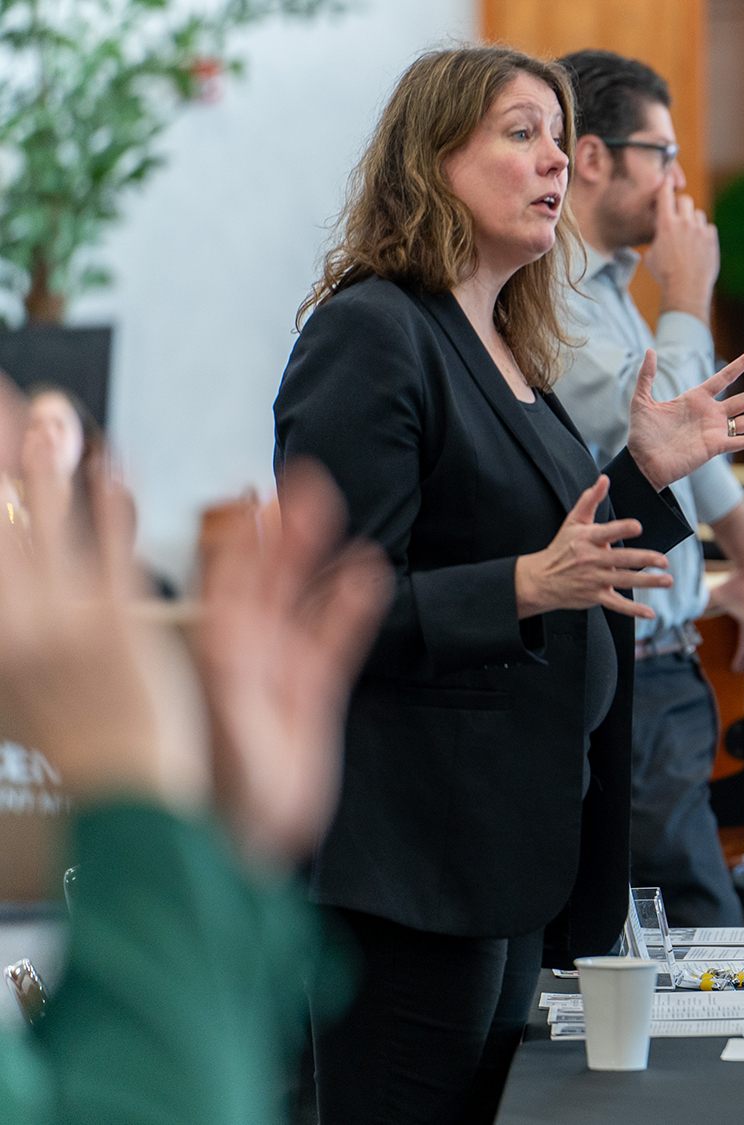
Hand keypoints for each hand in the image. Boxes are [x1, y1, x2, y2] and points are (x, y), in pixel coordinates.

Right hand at [0, 382, 204, 815]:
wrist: (124, 810)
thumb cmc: (85, 753)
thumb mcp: (25, 690)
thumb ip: (17, 632)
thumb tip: (17, 597)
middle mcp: (13, 627)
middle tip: (4, 394)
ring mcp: (65, 624)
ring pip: (48, 524)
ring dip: (46, 459)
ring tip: (49, 406)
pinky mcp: (121, 629)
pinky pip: (113, 551)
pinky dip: (108, 504)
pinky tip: (112, 464)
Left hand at [195, 462, 389, 863]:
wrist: (227, 840)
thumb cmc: (193, 775)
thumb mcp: (207, 686)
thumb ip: (219, 623)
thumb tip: (201, 565)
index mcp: (205, 645)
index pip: (218, 572)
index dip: (231, 530)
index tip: (244, 488)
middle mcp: (239, 651)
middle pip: (264, 575)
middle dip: (282, 528)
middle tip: (300, 480)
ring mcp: (277, 671)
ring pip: (300, 599)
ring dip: (315, 556)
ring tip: (331, 511)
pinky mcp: (312, 696)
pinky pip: (336, 641)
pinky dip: (352, 608)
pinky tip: (367, 574)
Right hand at [515, 476, 675, 619]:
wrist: (540, 579)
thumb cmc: (561, 547)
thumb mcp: (573, 521)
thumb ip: (590, 500)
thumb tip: (604, 479)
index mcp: (587, 539)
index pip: (606, 533)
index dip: (621, 529)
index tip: (637, 526)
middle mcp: (591, 560)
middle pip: (621, 559)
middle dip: (643, 560)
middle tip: (663, 560)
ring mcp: (594, 579)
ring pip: (624, 580)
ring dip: (647, 582)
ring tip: (667, 580)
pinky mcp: (595, 596)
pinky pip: (616, 605)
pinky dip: (633, 611)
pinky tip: (649, 613)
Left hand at [626, 348, 743, 489]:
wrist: (642, 462)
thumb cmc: (642, 434)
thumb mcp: (642, 400)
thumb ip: (647, 376)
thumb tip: (650, 350)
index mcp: (696, 398)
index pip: (725, 376)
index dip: (742, 364)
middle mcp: (711, 413)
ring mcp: (716, 431)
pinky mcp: (716, 447)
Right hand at [642, 189, 719, 324]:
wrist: (686, 289)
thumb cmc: (664, 274)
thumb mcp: (651, 254)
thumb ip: (657, 237)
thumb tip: (659, 233)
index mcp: (666, 224)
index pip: (665, 194)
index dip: (665, 186)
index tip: (666, 182)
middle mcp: (685, 223)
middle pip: (685, 199)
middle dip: (680, 205)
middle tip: (678, 214)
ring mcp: (700, 231)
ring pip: (698, 213)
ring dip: (693, 220)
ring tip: (689, 234)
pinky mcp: (712, 240)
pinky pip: (709, 227)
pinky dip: (704, 233)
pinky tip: (699, 244)